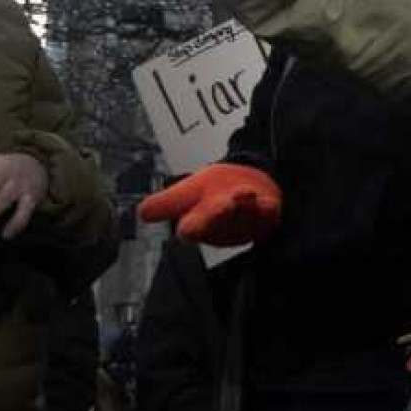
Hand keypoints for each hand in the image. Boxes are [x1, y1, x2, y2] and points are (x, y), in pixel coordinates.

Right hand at [137, 162, 282, 246]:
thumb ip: (165, 203)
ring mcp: (245, 223)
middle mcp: (221, 227)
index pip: (190, 230)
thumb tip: (142, 213)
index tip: (187, 228)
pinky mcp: (266, 218)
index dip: (190, 229)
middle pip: (218, 223)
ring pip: (244, 218)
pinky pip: (268, 215)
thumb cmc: (211, 193)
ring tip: (243, 193)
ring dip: (244, 207)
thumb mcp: (185, 193)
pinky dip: (268, 209)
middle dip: (219, 214)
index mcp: (197, 224)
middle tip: (222, 204)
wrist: (244, 181)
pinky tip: (269, 204)